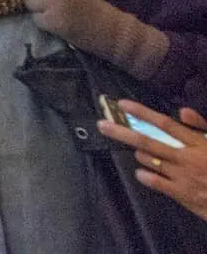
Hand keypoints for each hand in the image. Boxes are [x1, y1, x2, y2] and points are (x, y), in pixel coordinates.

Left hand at [20, 0, 169, 77]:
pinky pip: (36, 19)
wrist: (111, 31)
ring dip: (35, 9)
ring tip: (49, 14)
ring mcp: (55, 6)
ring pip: (29, 2)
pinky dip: (41, 22)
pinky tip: (54, 24)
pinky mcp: (53, 22)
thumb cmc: (94, 11)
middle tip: (37, 1)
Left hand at [97, 101, 206, 220]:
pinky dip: (144, 175)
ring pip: (149, 160)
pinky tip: (141, 172)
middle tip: (102, 125)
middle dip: (122, 132)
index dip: (142, 113)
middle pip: (148, 141)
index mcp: (197, 143)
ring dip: (139, 153)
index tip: (122, 104)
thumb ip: (202, 127)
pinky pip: (155, 182)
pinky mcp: (182, 194)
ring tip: (137, 150)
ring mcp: (182, 176)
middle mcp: (186, 157)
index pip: (165, 123)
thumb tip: (182, 110)